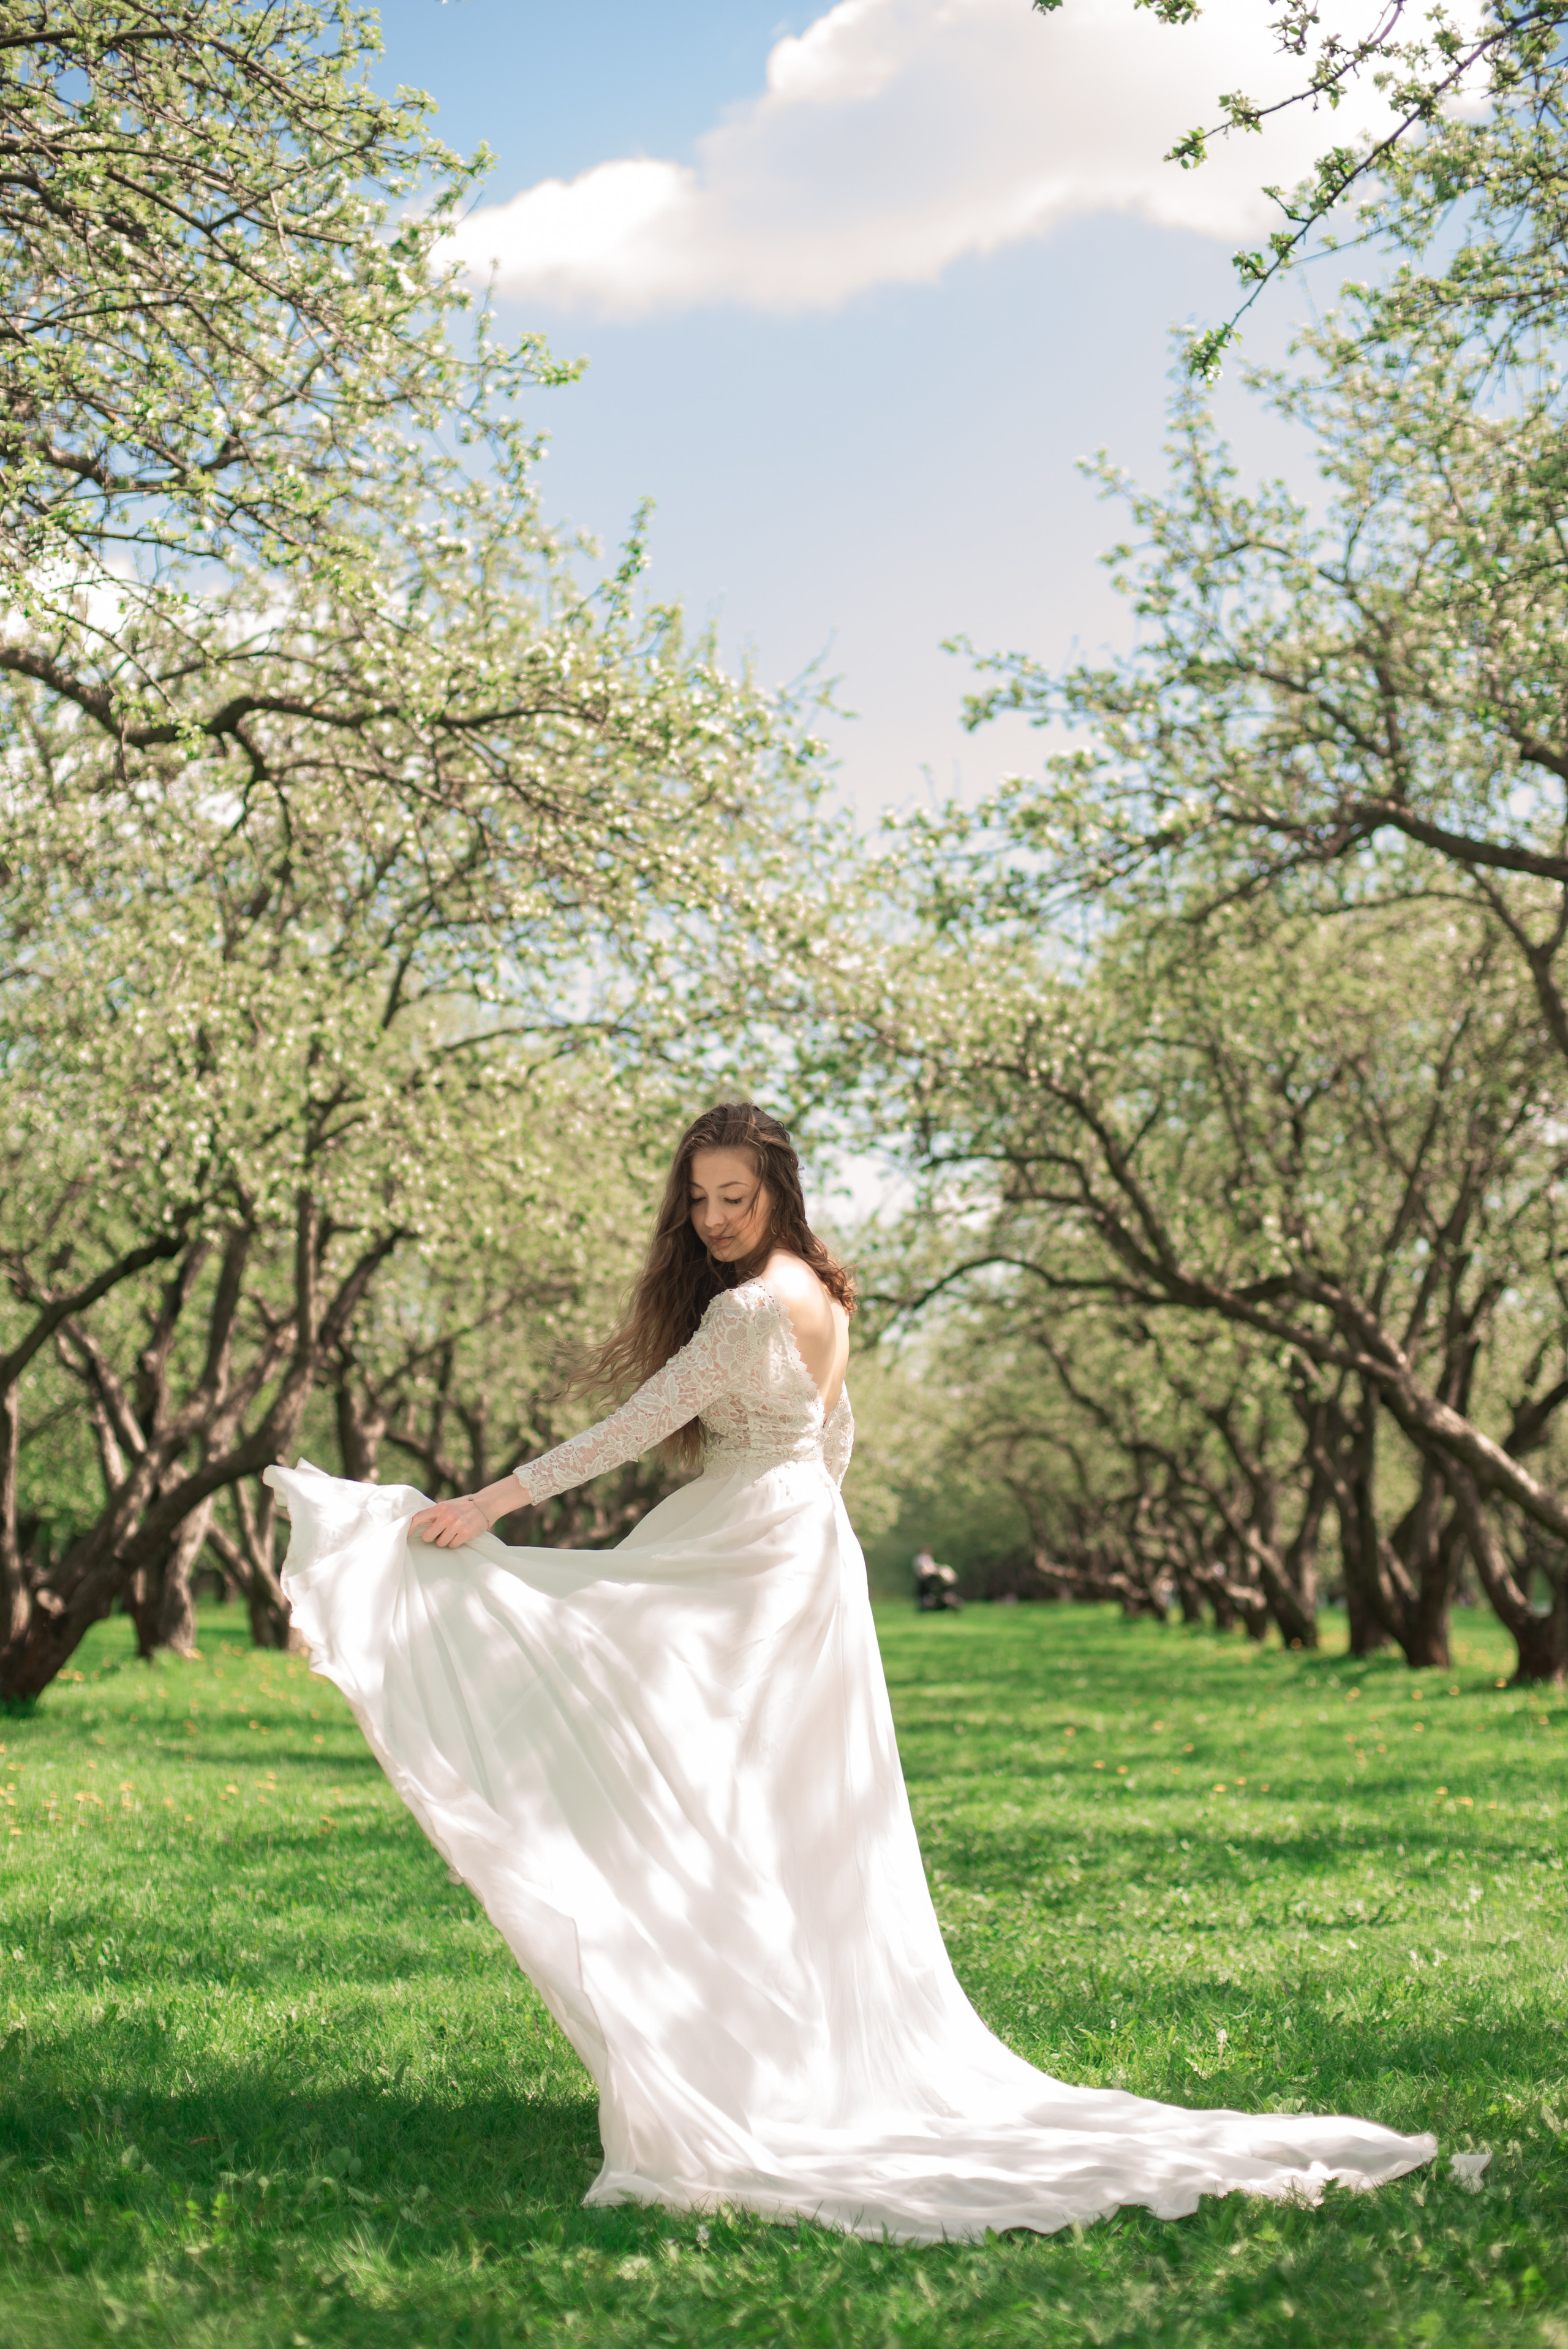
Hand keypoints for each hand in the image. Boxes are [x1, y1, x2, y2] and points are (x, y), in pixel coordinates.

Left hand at [409, 1470, 525, 1548]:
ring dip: (445, 1540)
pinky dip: (455, 1542)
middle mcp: (447, 1516)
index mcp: (440, 1507)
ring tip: (453, 1532)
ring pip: (440, 1543)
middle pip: (427, 1537)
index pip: (418, 1518)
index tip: (407, 1537)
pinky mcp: (465, 1534)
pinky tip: (460, 1535)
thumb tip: (417, 1525)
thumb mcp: (448, 1505)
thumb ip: (435, 1514)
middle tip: (439, 1533)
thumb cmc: (464, 1506)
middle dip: (432, 1537)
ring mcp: (456, 1525)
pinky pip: (452, 1545)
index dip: (410, 1529)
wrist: (486, 1504)